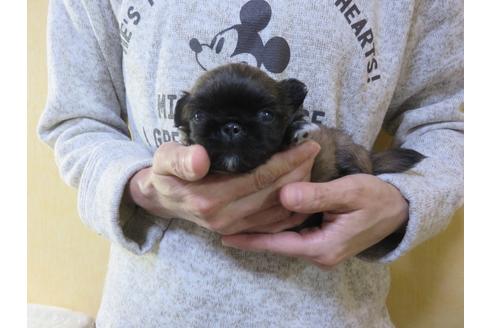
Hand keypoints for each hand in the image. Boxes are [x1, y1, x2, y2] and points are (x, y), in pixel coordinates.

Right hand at [124, 141, 319, 234]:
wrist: (163, 199)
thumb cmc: (166, 173)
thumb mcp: (164, 159)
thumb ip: (180, 159)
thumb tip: (200, 159)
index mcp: (210, 198)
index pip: (259, 177)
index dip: (286, 161)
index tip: (307, 144)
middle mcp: (226, 217)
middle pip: (274, 194)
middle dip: (300, 172)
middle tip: (314, 150)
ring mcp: (234, 227)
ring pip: (278, 210)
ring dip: (299, 188)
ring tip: (312, 165)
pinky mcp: (238, 230)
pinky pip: (273, 224)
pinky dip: (292, 209)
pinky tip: (303, 193)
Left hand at [221, 174, 408, 268]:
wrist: (400, 209)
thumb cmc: (377, 198)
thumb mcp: (349, 191)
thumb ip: (317, 195)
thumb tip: (284, 196)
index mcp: (323, 247)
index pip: (278, 244)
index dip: (251, 240)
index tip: (225, 236)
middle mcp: (319, 253)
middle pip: (278, 243)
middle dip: (252, 234)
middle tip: (223, 222)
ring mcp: (321, 249)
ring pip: (284, 239)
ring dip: (262, 229)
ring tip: (235, 218)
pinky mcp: (322, 240)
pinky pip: (293, 234)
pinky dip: (276, 225)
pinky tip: (262, 215)